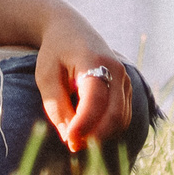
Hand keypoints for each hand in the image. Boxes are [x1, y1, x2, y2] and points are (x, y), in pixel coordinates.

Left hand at [35, 13, 133, 155]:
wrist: (71, 29)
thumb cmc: (55, 53)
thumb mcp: (46, 76)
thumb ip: (56, 106)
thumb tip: (68, 138)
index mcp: (94, 61)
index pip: (95, 101)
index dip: (83, 126)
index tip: (69, 141)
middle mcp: (116, 70)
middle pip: (114, 115)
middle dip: (95, 136)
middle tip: (72, 145)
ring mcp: (125, 79)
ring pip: (121, 120)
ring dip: (101, 135)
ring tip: (77, 137)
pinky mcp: (127, 88)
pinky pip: (123, 117)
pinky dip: (108, 129)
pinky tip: (88, 130)